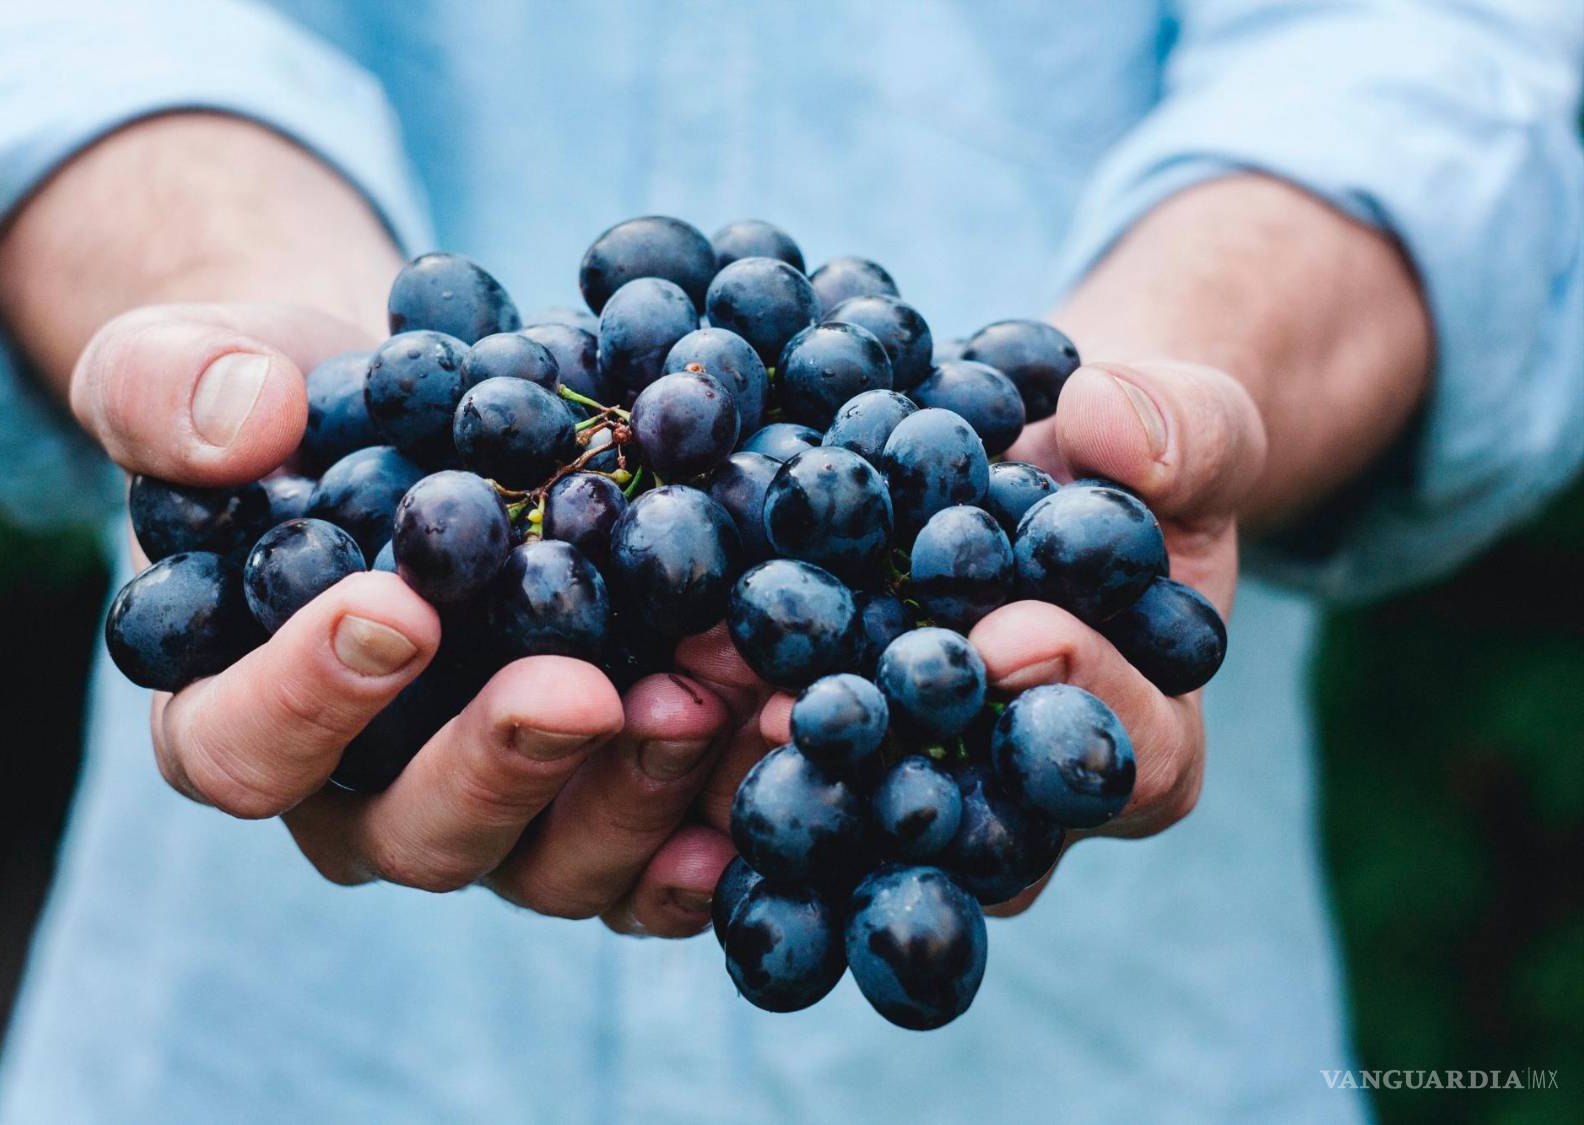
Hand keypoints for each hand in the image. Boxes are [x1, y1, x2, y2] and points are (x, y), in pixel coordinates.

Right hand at [73, 301, 735, 934]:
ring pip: (556, 861)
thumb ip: (171, 388)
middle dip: (505, 764)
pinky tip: (781, 754)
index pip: (242, 748)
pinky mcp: (600, 803)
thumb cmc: (285, 406)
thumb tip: (243, 421)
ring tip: (719, 693)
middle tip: (582, 689)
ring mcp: (498, 814)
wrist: (419, 418)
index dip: (308, 698)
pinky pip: (658, 857)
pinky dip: (722, 821)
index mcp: (238, 715)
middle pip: (419, 833)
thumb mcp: (189, 365)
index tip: (396, 609)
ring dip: (641, 790)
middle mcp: (366, 797)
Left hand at [660, 357, 1266, 916]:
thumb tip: (1108, 423)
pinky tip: (657, 678)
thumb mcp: (1190, 426)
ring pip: (862, 816)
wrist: (1039, 465)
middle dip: (898, 763)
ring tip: (711, 689)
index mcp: (1143, 740)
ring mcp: (924, 789)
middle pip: (975, 824)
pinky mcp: (835, 754)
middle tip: (815, 707)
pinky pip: (783, 766)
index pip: (1131, 758)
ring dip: (783, 762)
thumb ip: (1182, 431)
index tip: (1012, 634)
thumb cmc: (1132, 460)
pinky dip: (719, 730)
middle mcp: (1025, 800)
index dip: (1080, 700)